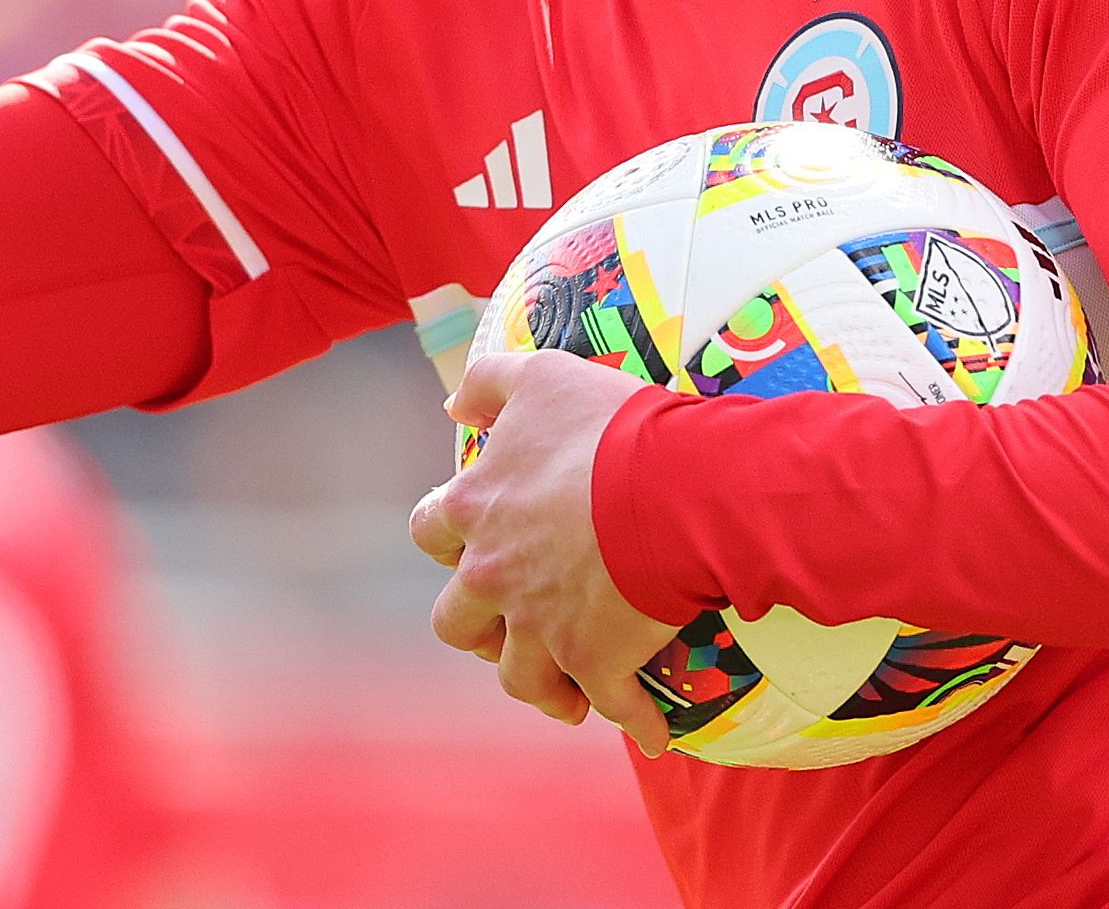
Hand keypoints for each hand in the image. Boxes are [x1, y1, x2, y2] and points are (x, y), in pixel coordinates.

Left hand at [410, 350, 679, 753]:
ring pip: (519, 678)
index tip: (474, 541)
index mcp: (474, 509)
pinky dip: (634, 721)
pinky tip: (653, 733)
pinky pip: (611, 705)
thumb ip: (488, 384)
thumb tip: (451, 409)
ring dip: (542, 685)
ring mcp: (540, 627)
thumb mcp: (542, 375)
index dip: (450, 540)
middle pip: (458, 623)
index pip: (429, 533)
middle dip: (480, 627)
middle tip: (511, 622)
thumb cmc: (612, 426)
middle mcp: (493, 576)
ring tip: (568, 689)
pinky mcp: (595, 662)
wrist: (679, 487)